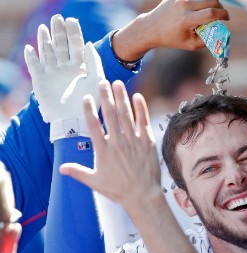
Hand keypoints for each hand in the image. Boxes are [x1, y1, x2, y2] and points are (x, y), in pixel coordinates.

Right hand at [24, 14, 104, 141]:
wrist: (75, 120)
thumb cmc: (89, 102)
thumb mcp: (97, 79)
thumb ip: (94, 61)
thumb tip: (88, 43)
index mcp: (80, 67)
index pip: (76, 45)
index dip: (74, 32)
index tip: (72, 20)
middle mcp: (66, 68)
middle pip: (61, 45)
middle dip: (59, 31)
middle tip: (57, 18)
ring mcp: (53, 74)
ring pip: (47, 52)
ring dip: (45, 40)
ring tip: (44, 27)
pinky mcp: (41, 82)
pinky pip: (34, 66)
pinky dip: (31, 57)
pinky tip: (30, 48)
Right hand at [61, 81, 197, 252]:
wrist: (142, 195)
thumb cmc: (118, 190)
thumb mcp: (94, 182)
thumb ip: (78, 172)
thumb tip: (61, 168)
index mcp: (103, 150)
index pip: (93, 125)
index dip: (89, 110)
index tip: (87, 97)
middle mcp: (117, 142)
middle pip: (110, 115)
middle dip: (106, 97)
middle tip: (102, 82)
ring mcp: (133, 141)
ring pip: (126, 115)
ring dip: (122, 97)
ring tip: (118, 84)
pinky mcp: (147, 142)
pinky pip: (143, 121)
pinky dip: (140, 108)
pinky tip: (137, 96)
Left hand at [112, 0, 229, 60]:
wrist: (152, 28)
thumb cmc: (172, 38)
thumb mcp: (190, 45)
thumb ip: (207, 40)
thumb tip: (221, 34)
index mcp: (186, 20)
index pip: (211, 13)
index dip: (223, 15)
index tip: (227, 19)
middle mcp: (184, 5)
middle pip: (211, 0)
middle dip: (220, 8)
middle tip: (220, 15)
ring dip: (211, 3)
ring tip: (210, 12)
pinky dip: (201, 2)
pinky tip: (199, 9)